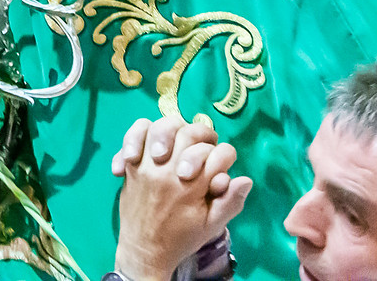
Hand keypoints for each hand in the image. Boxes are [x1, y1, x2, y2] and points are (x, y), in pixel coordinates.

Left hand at [111, 116, 251, 280]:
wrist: (145, 249)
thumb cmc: (182, 237)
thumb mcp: (213, 225)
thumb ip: (230, 201)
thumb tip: (244, 179)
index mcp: (192, 186)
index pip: (218, 153)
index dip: (224, 156)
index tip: (218, 170)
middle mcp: (168, 171)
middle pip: (189, 133)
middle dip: (202, 136)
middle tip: (202, 150)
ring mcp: (146, 165)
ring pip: (160, 126)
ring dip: (173, 130)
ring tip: (177, 145)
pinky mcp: (131, 165)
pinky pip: (134, 135)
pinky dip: (141, 133)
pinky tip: (150, 146)